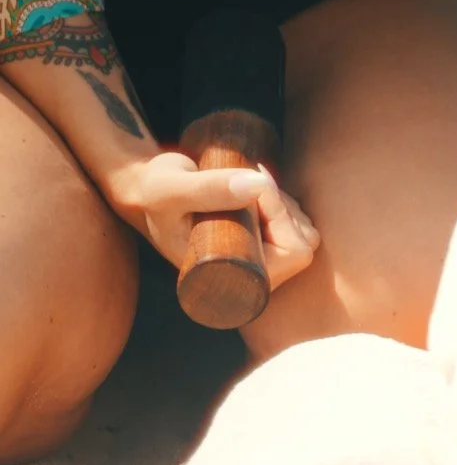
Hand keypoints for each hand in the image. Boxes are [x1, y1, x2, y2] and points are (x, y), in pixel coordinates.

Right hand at [108, 150, 319, 289]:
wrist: (146, 189)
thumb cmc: (155, 194)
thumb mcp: (172, 190)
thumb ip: (207, 189)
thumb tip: (259, 186)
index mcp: (228, 286)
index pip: (291, 255)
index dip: (284, 216)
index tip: (257, 185)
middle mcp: (244, 281)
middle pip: (302, 243)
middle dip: (284, 206)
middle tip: (253, 177)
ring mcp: (253, 263)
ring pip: (301, 231)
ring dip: (285, 202)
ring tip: (249, 183)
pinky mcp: (256, 243)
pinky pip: (294, 223)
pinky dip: (285, 201)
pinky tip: (259, 186)